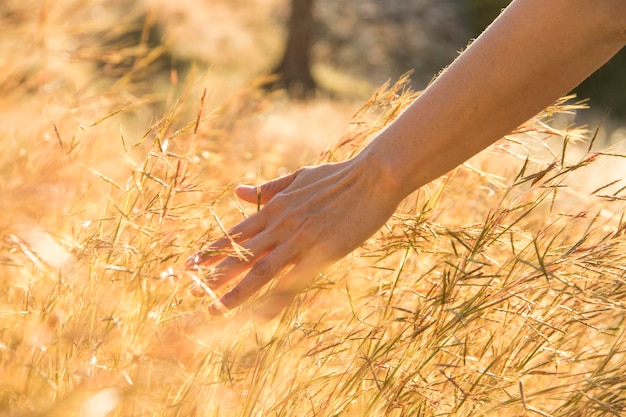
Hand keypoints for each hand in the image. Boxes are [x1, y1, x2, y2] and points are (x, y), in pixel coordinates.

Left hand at [185, 154, 402, 318]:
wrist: (374, 177)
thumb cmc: (338, 176)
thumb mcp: (298, 178)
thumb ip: (267, 189)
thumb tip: (235, 192)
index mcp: (275, 207)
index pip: (236, 233)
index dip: (211, 251)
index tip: (190, 265)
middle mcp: (282, 224)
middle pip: (241, 254)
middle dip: (215, 275)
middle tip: (191, 292)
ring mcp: (301, 239)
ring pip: (261, 269)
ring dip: (236, 291)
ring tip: (214, 308)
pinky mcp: (322, 252)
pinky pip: (294, 280)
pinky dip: (276, 298)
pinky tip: (261, 314)